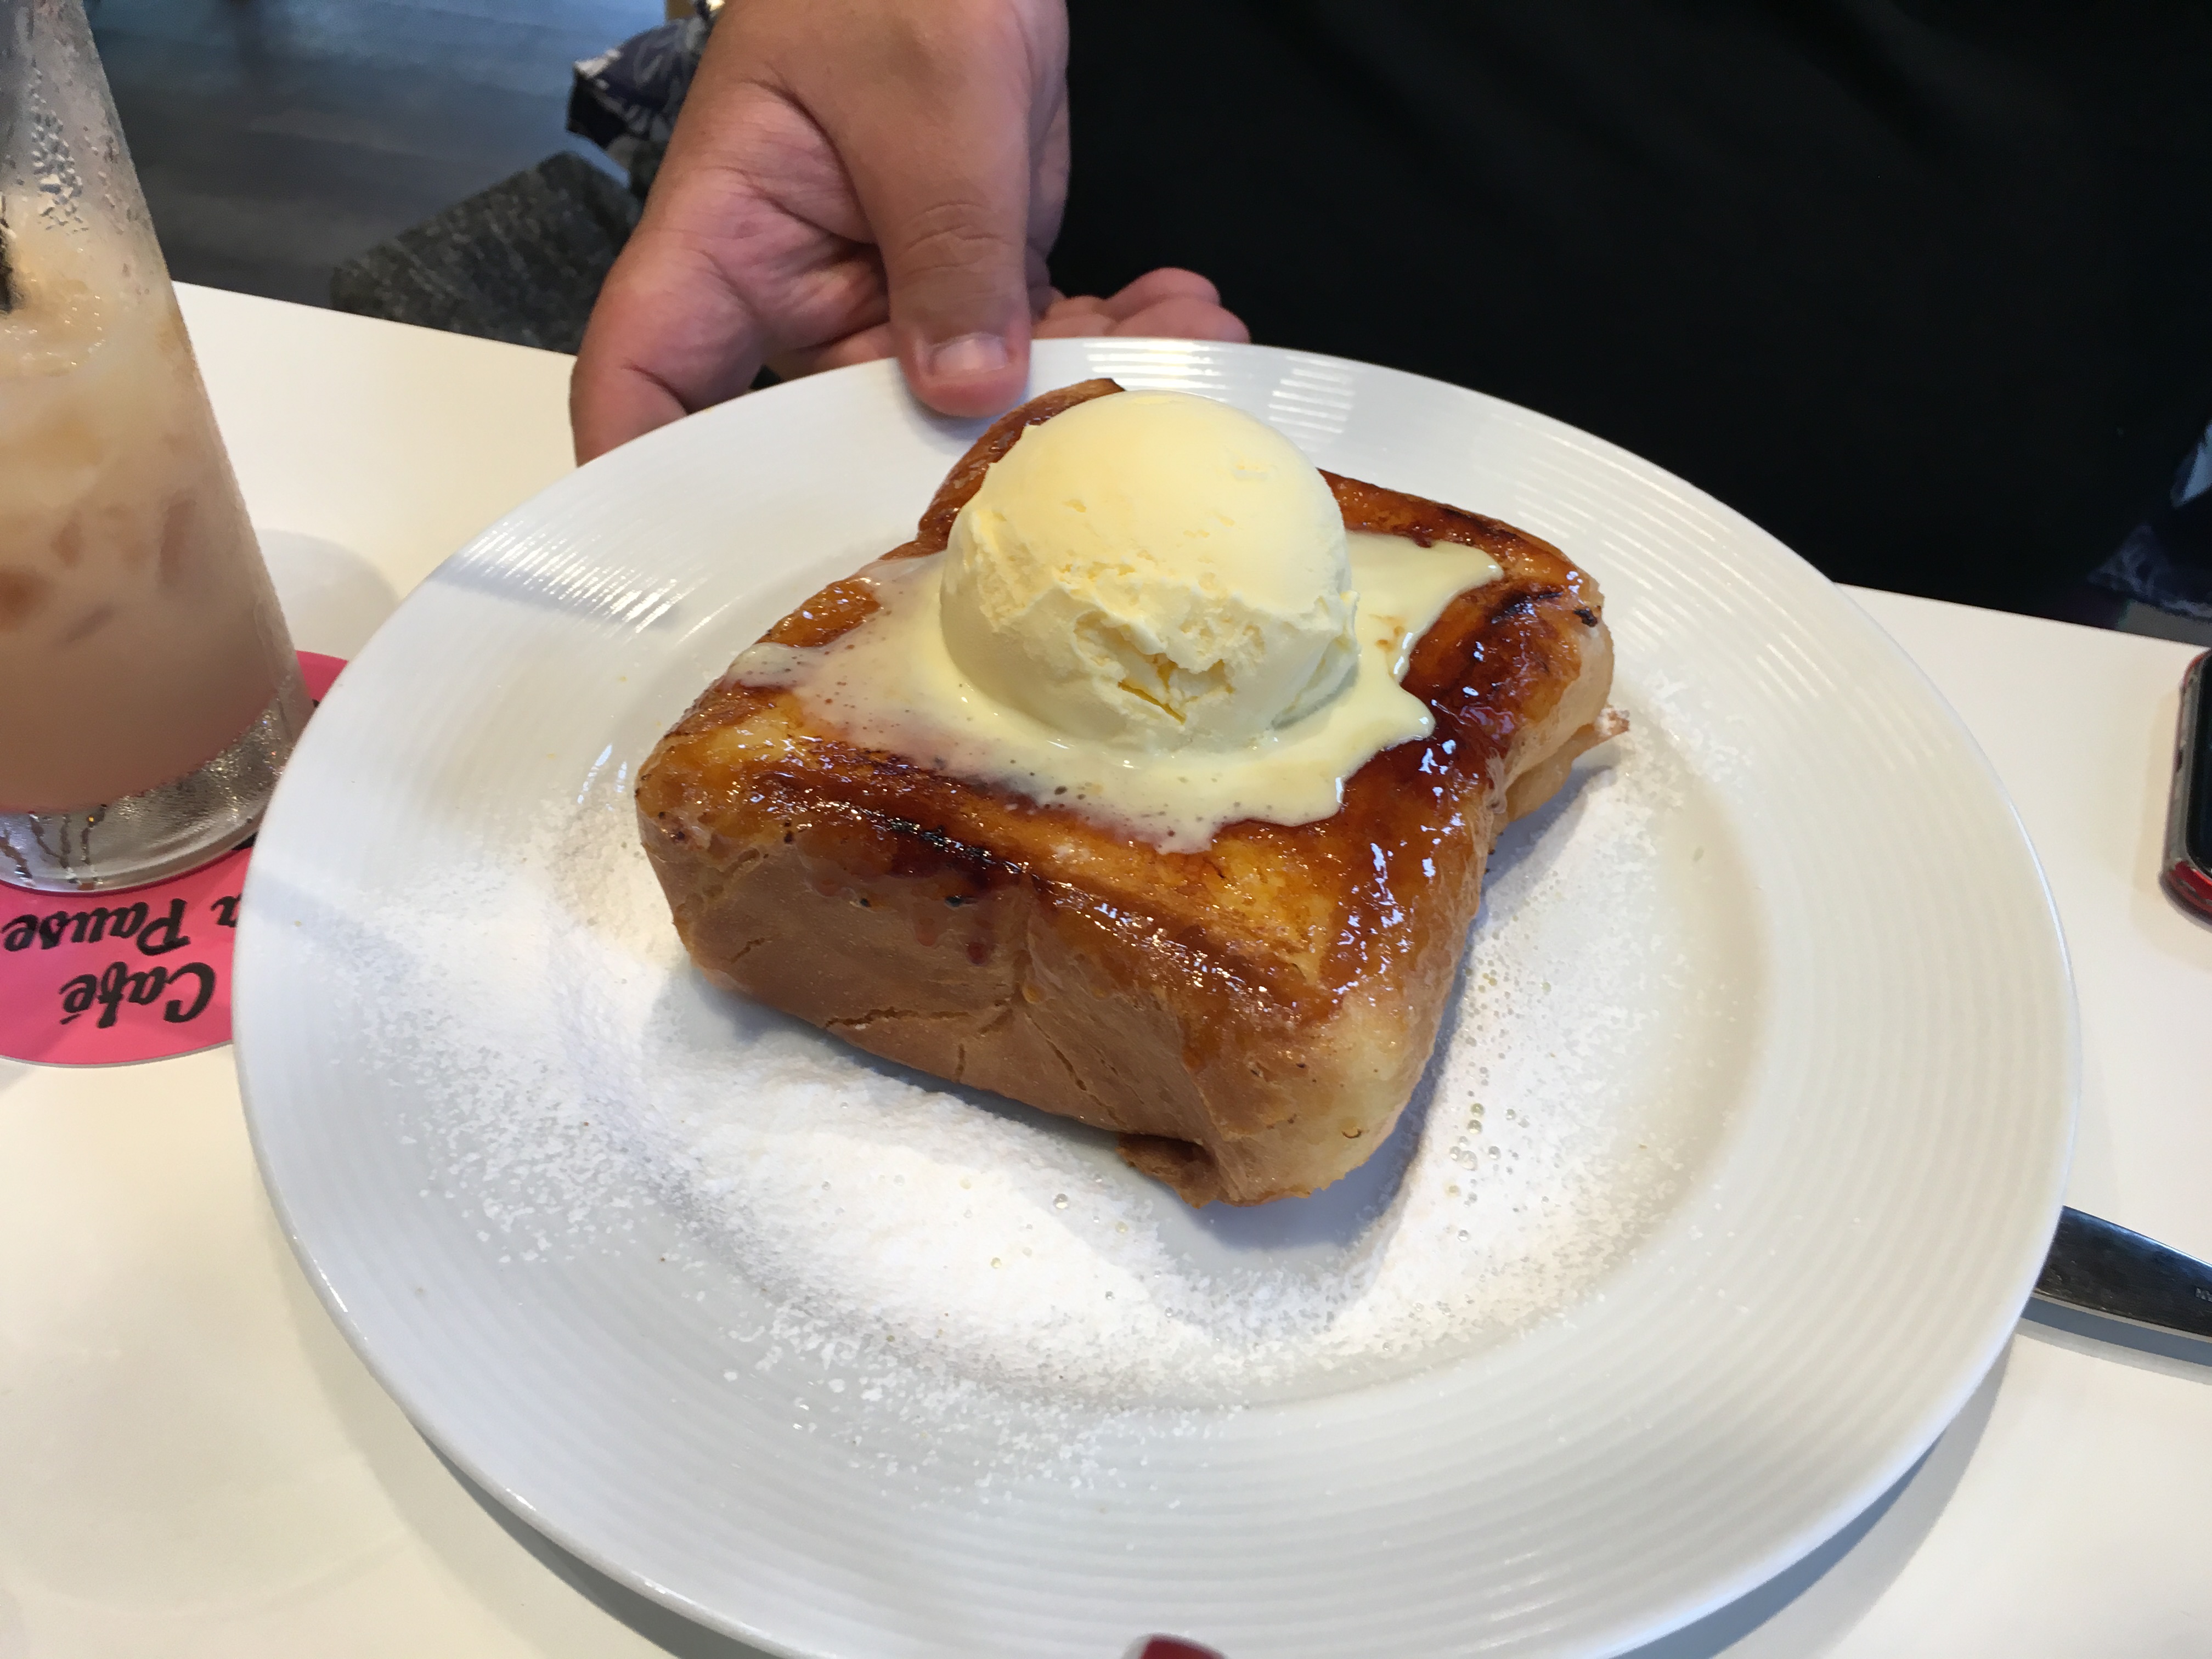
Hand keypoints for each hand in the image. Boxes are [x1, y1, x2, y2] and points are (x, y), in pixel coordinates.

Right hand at [570, 0, 1246, 460]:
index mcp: (725, 246)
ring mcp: (888, 298)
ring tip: (1181, 379)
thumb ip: (950, 247)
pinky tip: (1194, 318)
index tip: (704, 587)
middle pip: (828, 442)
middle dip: (943, 480)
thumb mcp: (928, 97)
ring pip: (962, 407)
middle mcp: (794, 297)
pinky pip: (1035, 347)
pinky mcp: (974, 284)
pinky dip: (1115, 342)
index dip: (654, 492)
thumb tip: (965, 392)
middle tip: (1055, 504)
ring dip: (1072, 402)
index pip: (646, 387)